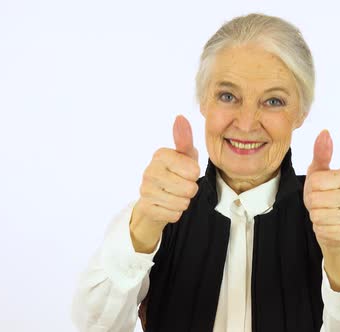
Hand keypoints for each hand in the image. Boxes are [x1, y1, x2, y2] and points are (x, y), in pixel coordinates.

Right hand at [130, 115, 200, 252]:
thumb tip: (180, 117)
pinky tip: (166, 205)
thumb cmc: (175, 173)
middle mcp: (150, 171)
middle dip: (190, 190)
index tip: (184, 172)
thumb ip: (184, 139)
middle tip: (180, 185)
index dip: (194, 175)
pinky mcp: (146, 208)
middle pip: (190, 189)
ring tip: (173, 195)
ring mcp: (145, 190)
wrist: (153, 199)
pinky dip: (175, 212)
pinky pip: (174, 215)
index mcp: (160, 155)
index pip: (193, 171)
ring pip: (183, 203)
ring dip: (183, 202)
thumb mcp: (184, 156)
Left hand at [303, 130, 339, 251]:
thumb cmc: (325, 195)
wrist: (334, 225)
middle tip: (322, 204)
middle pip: (314, 198)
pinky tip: (329, 226)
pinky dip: (321, 229)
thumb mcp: (320, 172)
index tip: (320, 190)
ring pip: (317, 215)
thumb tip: (324, 132)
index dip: (311, 187)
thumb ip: (321, 153)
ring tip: (326, 214)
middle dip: (312, 204)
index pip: (315, 181)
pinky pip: (323, 229)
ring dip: (316, 217)